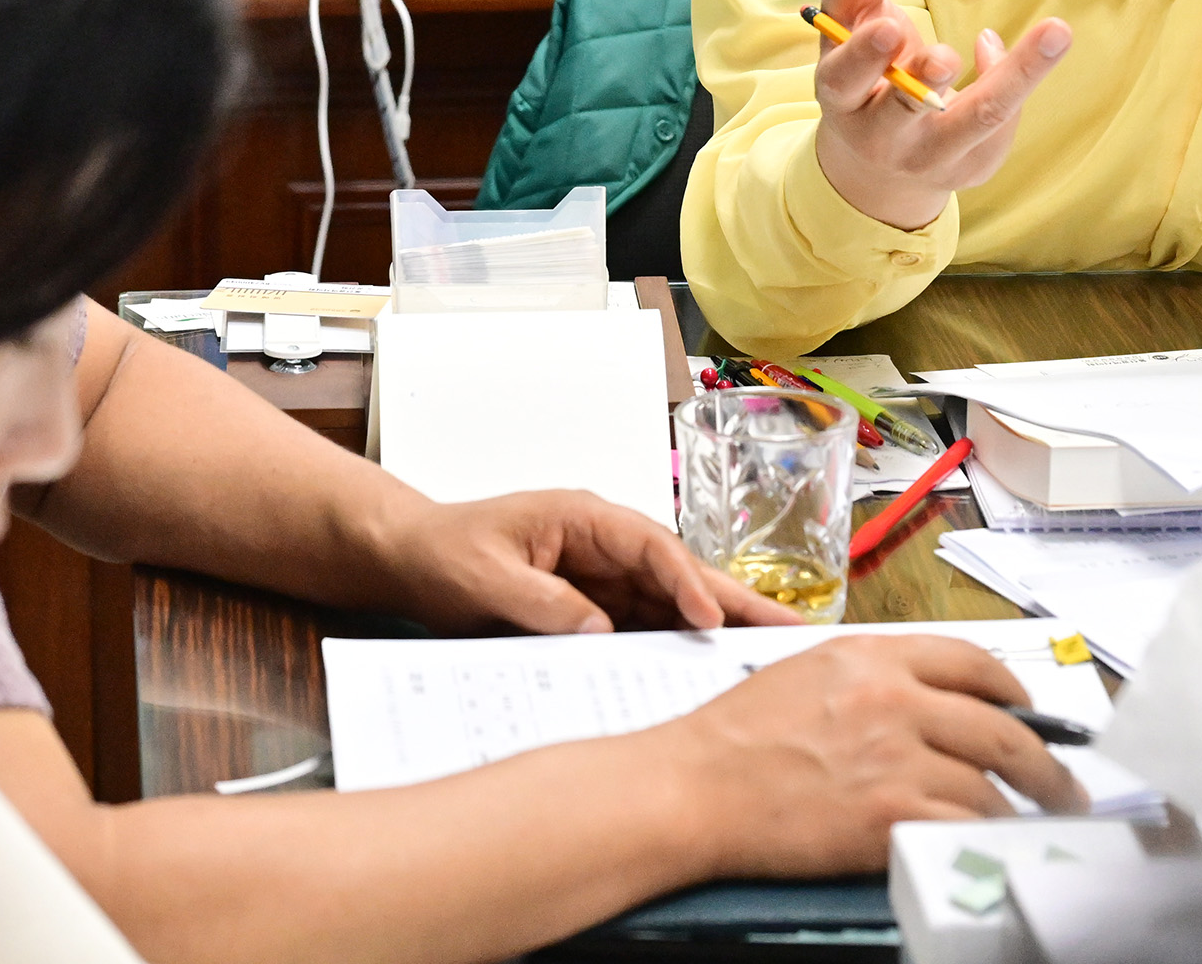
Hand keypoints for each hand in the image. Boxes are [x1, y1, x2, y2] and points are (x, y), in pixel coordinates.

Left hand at [376, 491, 805, 634]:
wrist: (410, 559)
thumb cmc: (443, 550)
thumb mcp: (485, 576)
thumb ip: (542, 602)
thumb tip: (597, 631)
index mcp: (585, 518)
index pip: (653, 548)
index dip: (687, 583)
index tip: (710, 619)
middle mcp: (606, 546)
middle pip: (682, 575)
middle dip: (735, 604)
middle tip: (791, 635)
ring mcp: (606, 579)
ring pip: (673, 608)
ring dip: (717, 635)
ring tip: (771, 664)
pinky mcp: (597, 611)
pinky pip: (646, 632)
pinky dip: (678, 654)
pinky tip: (708, 682)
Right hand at [653, 636, 1085, 875]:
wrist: (697, 785)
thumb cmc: (735, 736)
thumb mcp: (806, 672)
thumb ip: (870, 674)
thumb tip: (923, 697)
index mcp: (873, 656)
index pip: (973, 662)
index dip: (1013, 691)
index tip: (1028, 711)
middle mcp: (895, 699)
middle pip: (1002, 726)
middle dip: (1046, 760)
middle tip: (1063, 780)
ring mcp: (897, 757)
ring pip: (992, 780)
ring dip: (1023, 805)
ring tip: (1037, 820)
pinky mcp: (892, 814)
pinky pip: (967, 823)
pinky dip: (991, 836)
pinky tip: (998, 842)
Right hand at [811, 0, 1070, 230]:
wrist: (874, 168)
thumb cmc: (861, 74)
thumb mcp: (850, 26)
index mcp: (840, 96)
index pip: (845, 75)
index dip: (864, 54)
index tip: (889, 25)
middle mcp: (880, 135)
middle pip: (904, 112)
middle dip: (923, 80)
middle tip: (944, 56)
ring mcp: (928, 157)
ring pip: (976, 119)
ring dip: (1016, 75)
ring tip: (1055, 32)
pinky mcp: (970, 169)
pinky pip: (1004, 120)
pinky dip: (1018, 75)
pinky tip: (1038, 46)